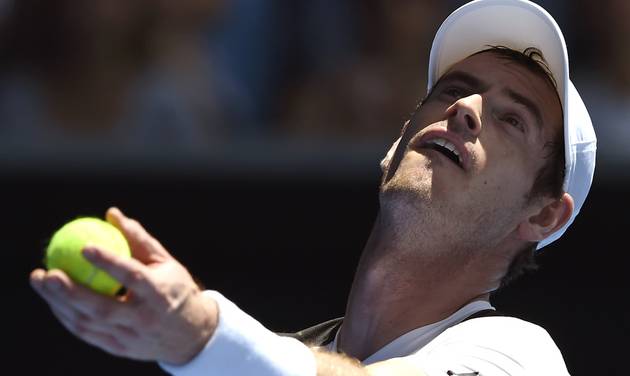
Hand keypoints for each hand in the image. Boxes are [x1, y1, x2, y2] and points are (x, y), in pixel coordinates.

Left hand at [30, 207, 217, 364]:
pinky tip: (53, 299)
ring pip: (88, 323)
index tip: (84, 246)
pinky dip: (66, 316)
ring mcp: (130, 337)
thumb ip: (138, 240)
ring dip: (59, 303)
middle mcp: (144, 318)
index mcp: (160, 293)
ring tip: (40, 280)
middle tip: (47, 271)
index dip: (108, 262)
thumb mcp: (165, 262)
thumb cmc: (175, 288)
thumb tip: (111, 214)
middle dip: (70, 291)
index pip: (132, 277)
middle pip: (102, 307)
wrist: (190, 334)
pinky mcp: (119, 349)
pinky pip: (86, 333)